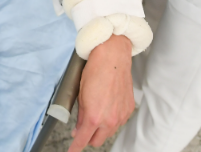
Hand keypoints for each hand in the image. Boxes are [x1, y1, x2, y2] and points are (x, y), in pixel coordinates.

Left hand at [69, 34, 134, 151]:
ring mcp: (121, 116)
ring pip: (109, 133)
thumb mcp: (80, 95)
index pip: (83, 140)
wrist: (113, 57)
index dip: (75, 147)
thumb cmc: (95, 71)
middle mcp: (110, 120)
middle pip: (97, 141)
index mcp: (94, 117)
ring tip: (96, 112)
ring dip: (101, 129)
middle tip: (82, 128)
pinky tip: (107, 106)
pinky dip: (111, 119)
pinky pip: (118, 122)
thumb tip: (78, 130)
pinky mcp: (128, 110)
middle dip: (88, 137)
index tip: (71, 151)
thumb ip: (80, 116)